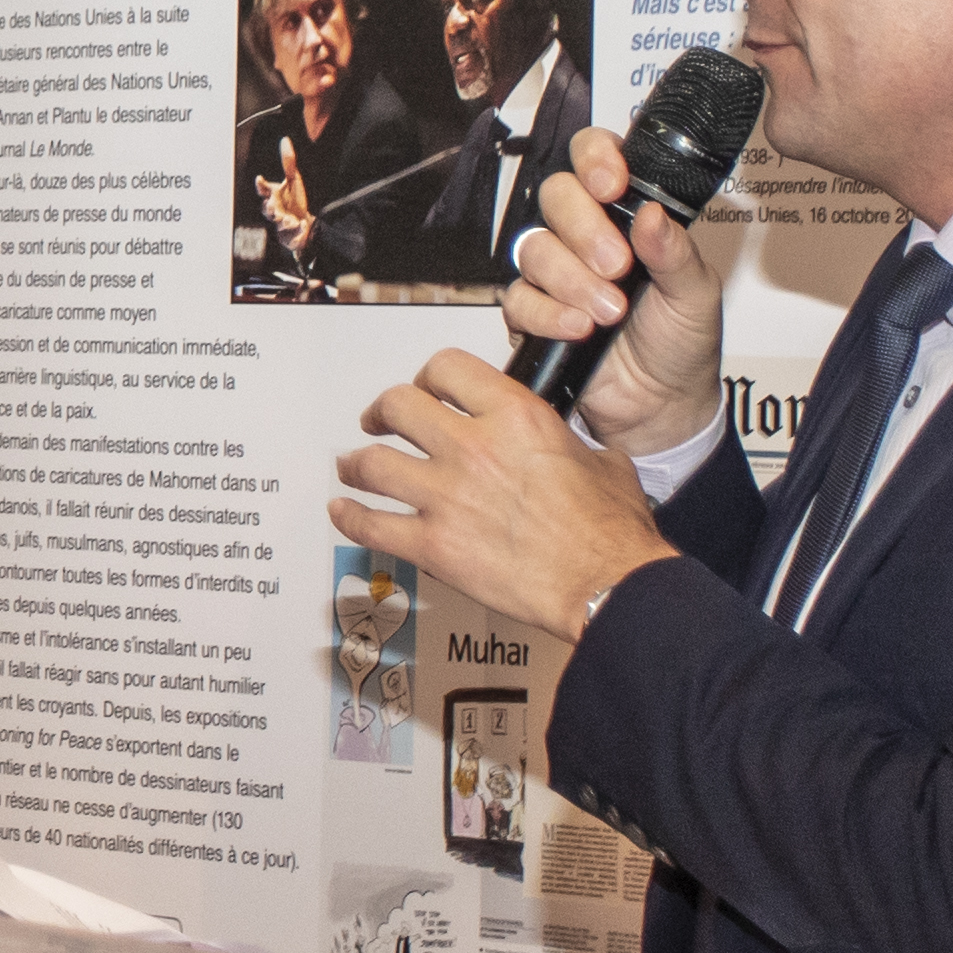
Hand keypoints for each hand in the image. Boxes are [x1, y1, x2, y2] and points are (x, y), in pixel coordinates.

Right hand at [258, 127, 315, 244]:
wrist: (304, 225)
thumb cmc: (293, 201)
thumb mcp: (293, 180)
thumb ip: (288, 162)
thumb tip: (285, 140)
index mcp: (274, 196)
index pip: (264, 190)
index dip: (261, 185)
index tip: (260, 179)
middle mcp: (274, 211)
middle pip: (267, 210)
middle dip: (268, 208)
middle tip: (272, 206)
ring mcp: (281, 226)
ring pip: (279, 224)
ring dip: (284, 221)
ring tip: (290, 220)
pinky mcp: (290, 238)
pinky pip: (294, 237)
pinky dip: (298, 233)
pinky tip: (302, 227)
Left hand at [334, 352, 682, 646]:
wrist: (606, 584)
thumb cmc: (609, 532)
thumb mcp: (600, 460)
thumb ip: (564, 441)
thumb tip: (561, 446)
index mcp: (515, 417)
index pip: (447, 368)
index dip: (428, 376)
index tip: (425, 388)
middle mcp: (473, 449)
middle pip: (397, 406)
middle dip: (381, 412)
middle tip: (378, 420)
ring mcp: (447, 497)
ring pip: (371, 464)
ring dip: (355, 464)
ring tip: (351, 466)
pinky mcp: (434, 545)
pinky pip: (372, 525)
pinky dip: (350, 518)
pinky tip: (343, 513)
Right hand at [509, 124, 730, 457]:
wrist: (661, 407)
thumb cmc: (681, 343)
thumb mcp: (696, 293)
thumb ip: (675, 251)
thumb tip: (650, 214)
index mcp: (625, 214)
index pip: (594, 156)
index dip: (594, 158)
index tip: (612, 184)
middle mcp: (585, 235)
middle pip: (556, 196)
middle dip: (584, 229)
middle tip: (617, 265)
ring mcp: (556, 273)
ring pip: (534, 248)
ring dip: (572, 279)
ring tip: (609, 311)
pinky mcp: (534, 314)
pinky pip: (520, 300)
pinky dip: (550, 314)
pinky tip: (581, 328)